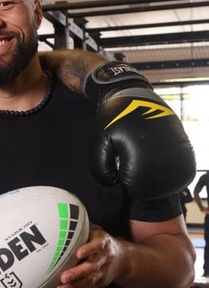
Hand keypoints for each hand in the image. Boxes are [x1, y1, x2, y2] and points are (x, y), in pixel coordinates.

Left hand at [54, 226, 121, 287]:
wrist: (122, 258)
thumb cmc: (100, 242)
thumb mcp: (95, 232)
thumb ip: (82, 228)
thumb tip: (63, 218)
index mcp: (103, 243)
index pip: (97, 246)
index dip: (89, 249)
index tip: (78, 253)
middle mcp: (104, 258)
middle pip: (92, 267)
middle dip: (78, 273)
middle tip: (64, 277)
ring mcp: (103, 272)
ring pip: (89, 281)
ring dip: (73, 286)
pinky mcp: (100, 283)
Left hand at [85, 62, 195, 199]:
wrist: (136, 96)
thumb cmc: (115, 119)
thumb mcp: (98, 141)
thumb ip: (99, 168)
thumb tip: (114, 183)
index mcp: (145, 160)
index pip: (136, 191)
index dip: (124, 178)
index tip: (120, 158)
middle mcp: (168, 161)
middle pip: (152, 190)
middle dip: (138, 177)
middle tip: (131, 154)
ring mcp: (181, 156)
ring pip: (165, 183)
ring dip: (152, 174)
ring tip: (142, 152)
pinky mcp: (187, 151)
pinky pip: (176, 174)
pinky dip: (163, 169)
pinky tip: (153, 152)